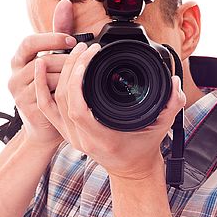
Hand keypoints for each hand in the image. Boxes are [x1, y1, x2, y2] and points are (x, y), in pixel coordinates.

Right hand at [7, 0, 75, 149]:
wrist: (45, 126)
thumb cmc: (50, 89)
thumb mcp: (54, 58)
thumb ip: (58, 33)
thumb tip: (65, 3)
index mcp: (19, 60)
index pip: (30, 43)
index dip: (51, 39)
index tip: (72, 40)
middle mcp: (14, 75)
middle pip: (42, 61)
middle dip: (65, 60)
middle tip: (84, 60)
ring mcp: (18, 93)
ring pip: (47, 78)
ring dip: (67, 76)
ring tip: (82, 76)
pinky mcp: (26, 108)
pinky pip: (48, 95)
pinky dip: (63, 91)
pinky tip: (75, 90)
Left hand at [35, 41, 186, 179]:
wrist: (131, 170)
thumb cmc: (144, 149)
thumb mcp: (161, 128)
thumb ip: (171, 105)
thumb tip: (175, 82)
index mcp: (101, 138)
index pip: (78, 108)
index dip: (77, 80)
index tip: (90, 56)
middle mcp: (82, 139)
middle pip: (63, 100)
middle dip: (71, 68)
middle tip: (85, 47)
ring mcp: (71, 136)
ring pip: (52, 102)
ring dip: (57, 73)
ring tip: (67, 50)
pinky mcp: (66, 131)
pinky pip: (46, 108)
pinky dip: (41, 87)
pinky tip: (41, 66)